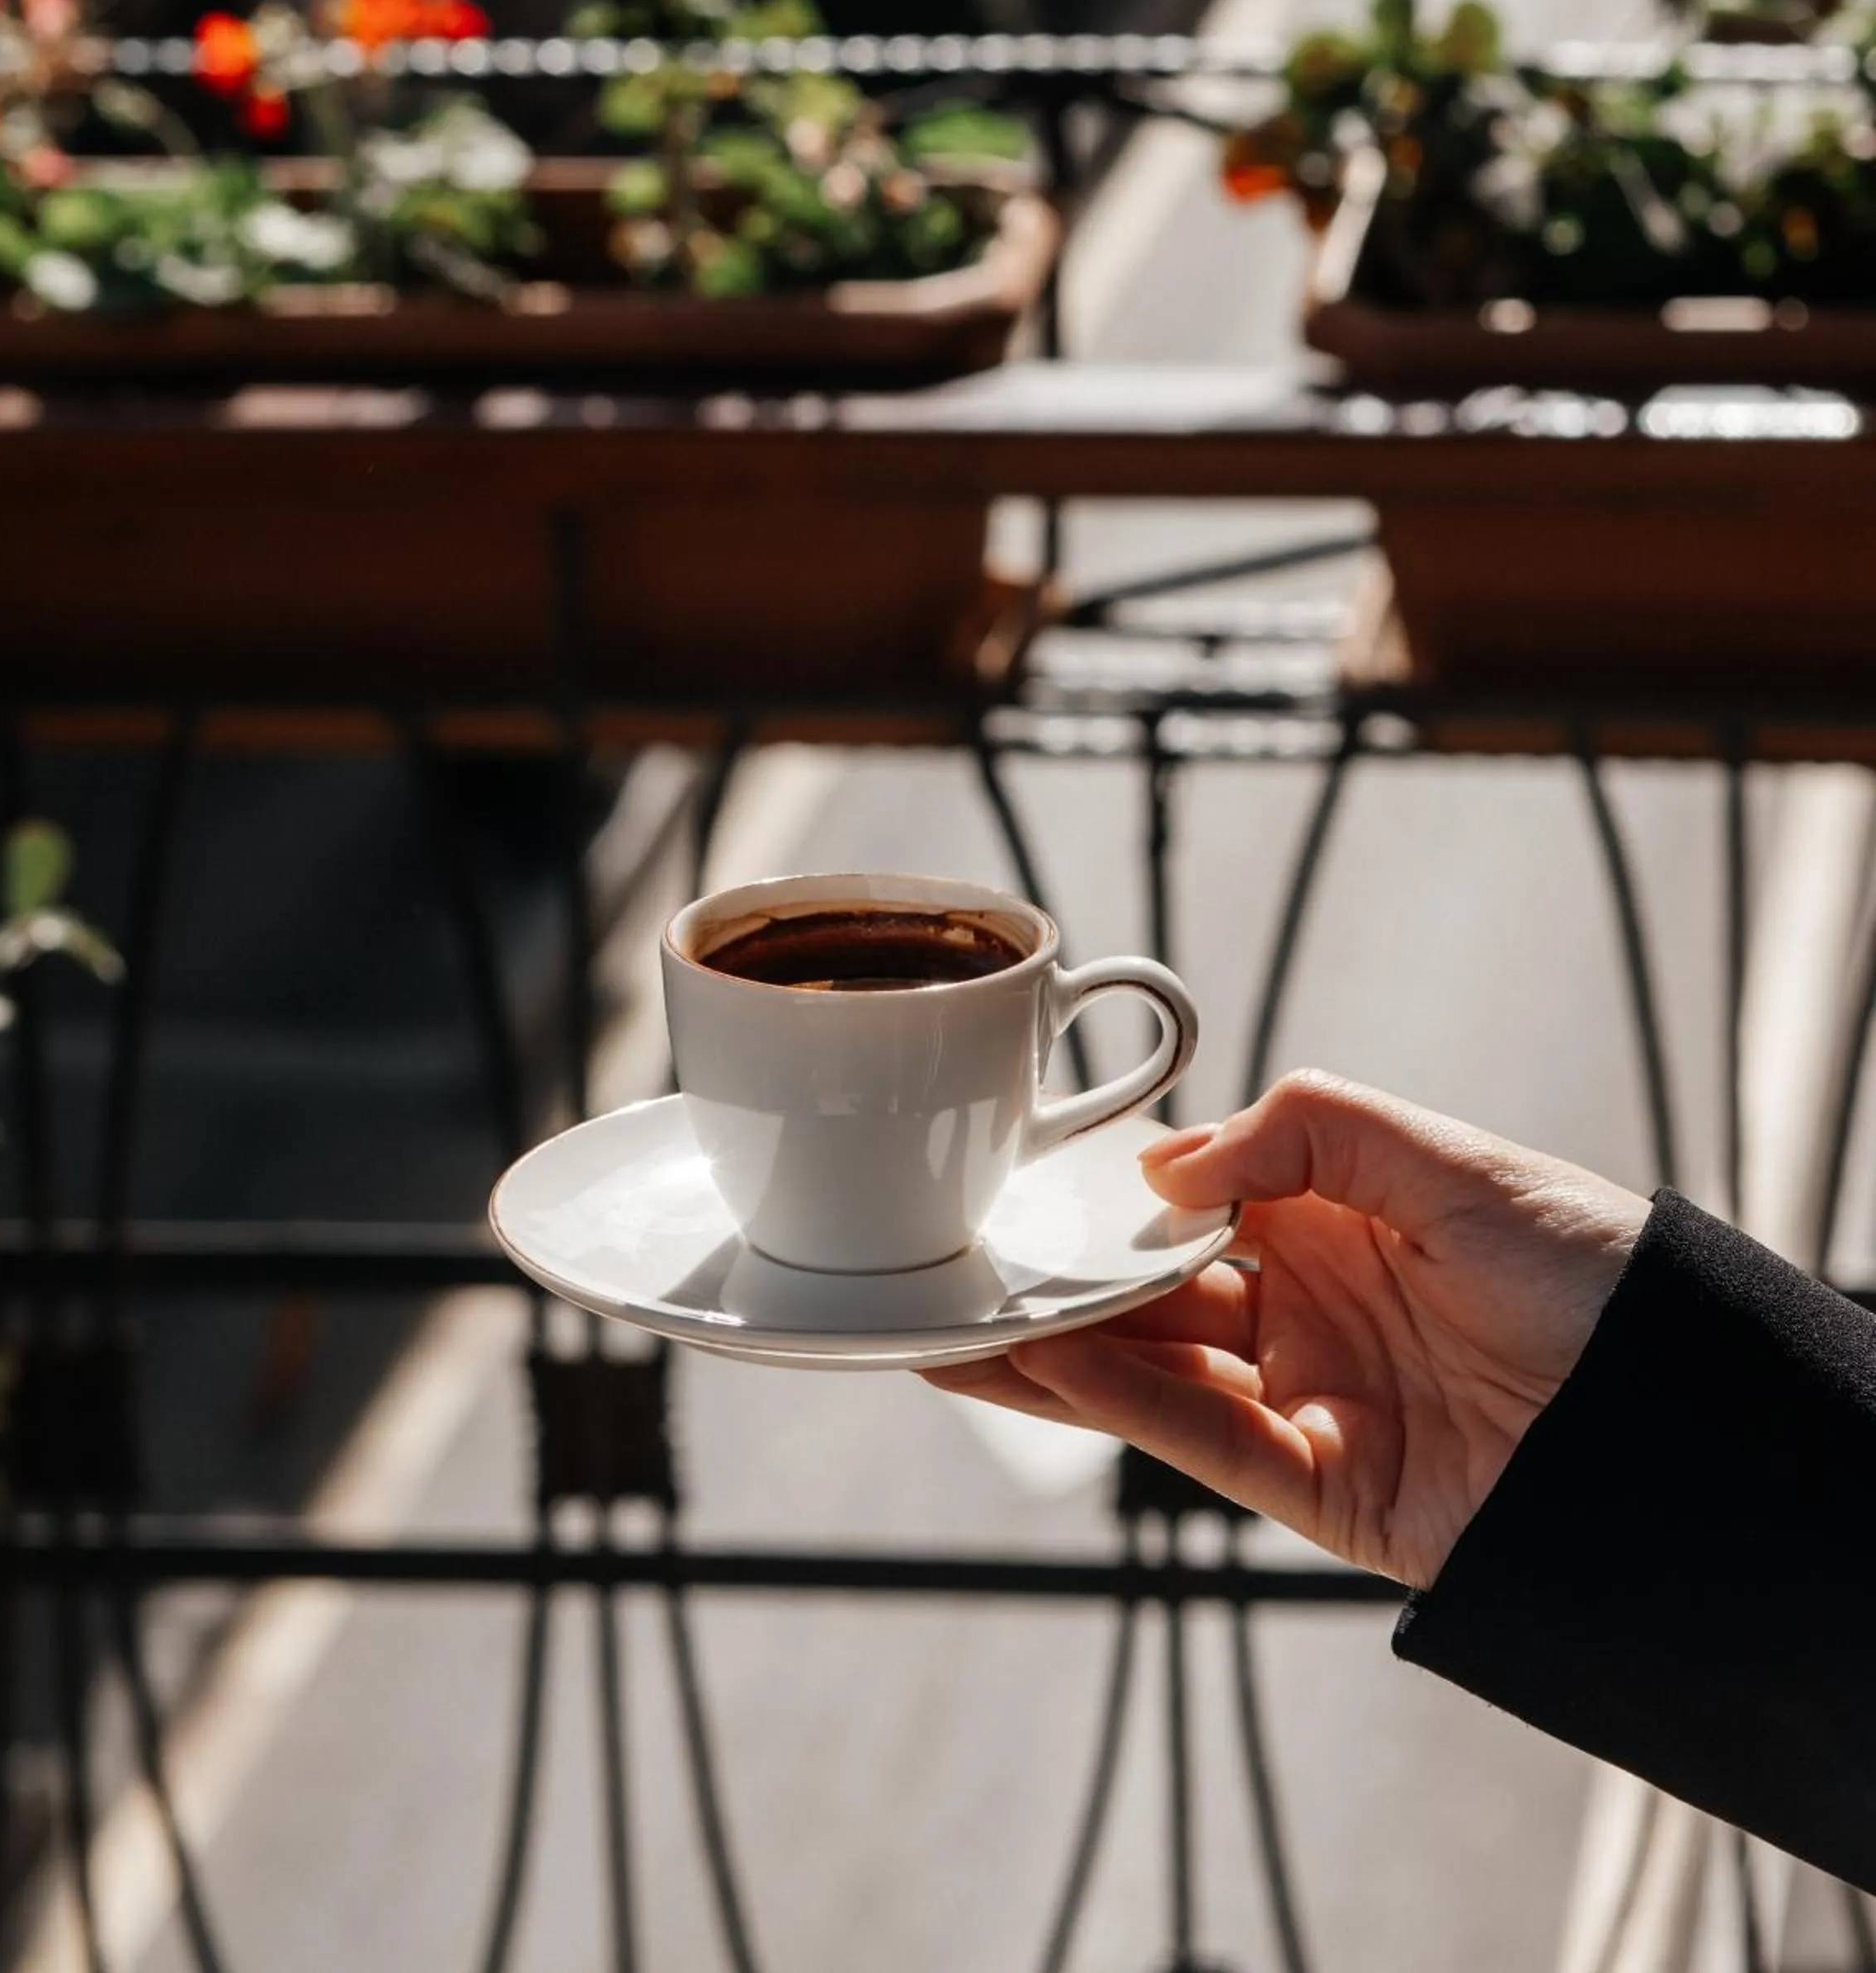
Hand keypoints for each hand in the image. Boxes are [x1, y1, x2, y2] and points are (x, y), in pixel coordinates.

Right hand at [927, 1072, 1649, 1587]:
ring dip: (1050, 1353)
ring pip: (1152, 1371)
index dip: (1111, 1195)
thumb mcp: (1447, 1159)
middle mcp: (1311, 1307)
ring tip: (945, 1326)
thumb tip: (1169, 1163)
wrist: (1674, 1417)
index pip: (1193, 1202)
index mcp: (1338, 1220)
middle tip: (948, 1263)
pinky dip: (1119, 1405)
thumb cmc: (1584, 1267)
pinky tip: (1044, 1366)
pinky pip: (1200, 1441)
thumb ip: (1305, 1132)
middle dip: (1053, 1282)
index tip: (1021, 1180)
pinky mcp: (1322, 1488)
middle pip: (1152, 1294)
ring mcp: (1311, 1397)